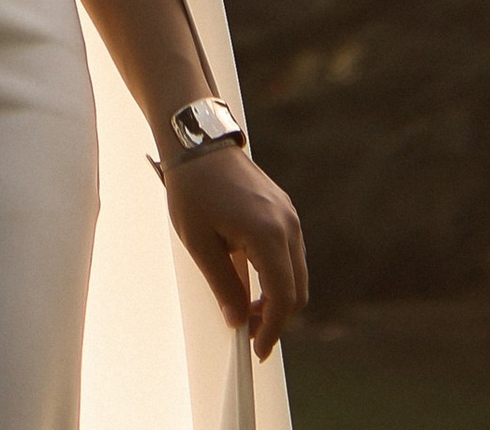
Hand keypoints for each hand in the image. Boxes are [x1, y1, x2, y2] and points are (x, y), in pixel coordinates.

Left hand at [162, 141, 308, 359]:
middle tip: (249, 333)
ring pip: (297, 273)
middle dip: (276, 318)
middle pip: (297, 290)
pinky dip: (278, 276)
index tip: (256, 349)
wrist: (197, 140)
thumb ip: (222, 285)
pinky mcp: (283, 209)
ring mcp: (288, 215)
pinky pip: (290, 254)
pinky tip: (252, 281)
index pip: (282, 297)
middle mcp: (286, 225)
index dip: (271, 329)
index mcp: (267, 234)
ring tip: (247, 309)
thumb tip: (238, 321)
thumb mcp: (199, 242)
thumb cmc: (192, 187)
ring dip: (278, 297)